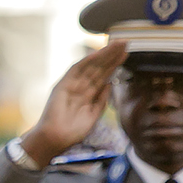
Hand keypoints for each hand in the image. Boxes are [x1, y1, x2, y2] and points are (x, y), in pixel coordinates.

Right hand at [20, 41, 127, 166]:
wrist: (56, 139)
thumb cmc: (73, 132)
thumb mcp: (94, 115)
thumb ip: (102, 99)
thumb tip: (111, 83)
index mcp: (88, 94)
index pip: (103, 76)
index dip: (114, 65)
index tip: (126, 55)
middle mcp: (80, 86)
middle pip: (99, 68)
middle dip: (112, 56)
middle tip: (126, 43)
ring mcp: (71, 84)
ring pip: (91, 66)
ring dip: (104, 54)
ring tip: (118, 44)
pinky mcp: (63, 84)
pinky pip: (77, 69)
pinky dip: (88, 60)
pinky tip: (99, 53)